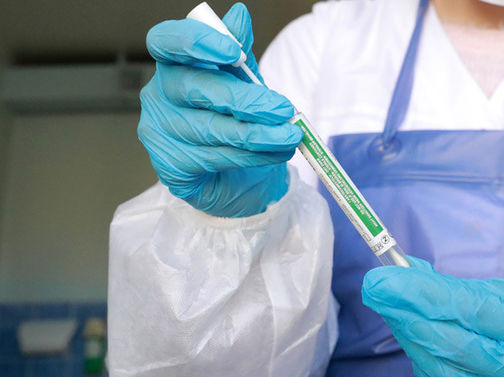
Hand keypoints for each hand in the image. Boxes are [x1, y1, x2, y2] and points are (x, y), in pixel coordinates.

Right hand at [138, 3, 301, 217]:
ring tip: (290, 136)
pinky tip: (276, 154)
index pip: (165, 42)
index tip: (234, 53)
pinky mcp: (170, 166)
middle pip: (194, 88)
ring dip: (258, 134)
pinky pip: (215, 158)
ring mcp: (159, 132)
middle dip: (245, 100)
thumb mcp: (244, 84)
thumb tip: (238, 14)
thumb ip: (239, 54)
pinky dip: (252, 157)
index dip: (196, 42)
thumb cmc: (236, 122)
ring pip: (210, 129)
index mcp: (173, 65)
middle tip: (283, 109)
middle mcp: (158, 96)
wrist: (239, 177)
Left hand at [362, 257, 503, 376]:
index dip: (423, 294)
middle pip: (451, 344)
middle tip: (378, 290)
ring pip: (440, 369)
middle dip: (406, 314)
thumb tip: (402, 274)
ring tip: (392, 308)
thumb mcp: (500, 290)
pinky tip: (411, 335)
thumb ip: (452, 287)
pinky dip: (421, 357)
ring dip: (409, 335)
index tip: (386, 277)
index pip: (469, 310)